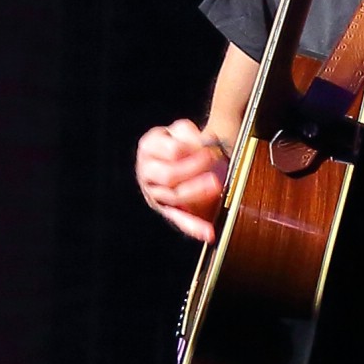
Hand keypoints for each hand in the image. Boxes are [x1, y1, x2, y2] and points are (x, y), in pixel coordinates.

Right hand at [136, 119, 228, 241]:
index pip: (170, 151)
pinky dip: (193, 227)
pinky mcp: (166, 208)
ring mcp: (154, 192)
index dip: (191, 151)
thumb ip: (188, 134)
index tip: (208, 149)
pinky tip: (208, 232)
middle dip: (193, 170)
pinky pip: (179, 219)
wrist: (175, 156)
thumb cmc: (179, 141)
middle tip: (214, 163)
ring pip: (174, 197)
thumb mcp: (181, 130)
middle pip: (169, 175)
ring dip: (196, 192)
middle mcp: (147, 170)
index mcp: (149, 147)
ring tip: (216, 185)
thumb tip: (200, 145)